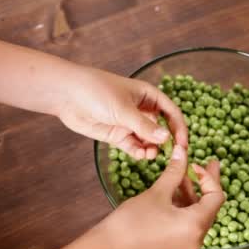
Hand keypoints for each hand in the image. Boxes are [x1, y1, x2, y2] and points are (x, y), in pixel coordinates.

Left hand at [57, 67, 186, 158]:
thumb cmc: (97, 91)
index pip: (172, 113)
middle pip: (162, 128)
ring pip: (148, 140)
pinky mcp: (118, 135)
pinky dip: (139, 152)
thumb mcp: (124, 109)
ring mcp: (130, 123)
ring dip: (152, 149)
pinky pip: (134, 146)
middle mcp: (142, 110)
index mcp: (149, 96)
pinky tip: (140, 155)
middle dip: (166, 142)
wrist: (66, 95)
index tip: (183, 144)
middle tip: (171, 156)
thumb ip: (145, 126)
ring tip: (150, 155)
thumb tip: (167, 139)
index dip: (179, 128)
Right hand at [95, 144, 224, 248]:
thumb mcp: (157, 193)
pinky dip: (185, 206)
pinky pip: (189, 222)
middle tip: (207, 163)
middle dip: (206, 184)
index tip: (194, 164)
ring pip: (199, 213)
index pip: (216, 196)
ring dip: (193, 194)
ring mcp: (188, 244)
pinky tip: (175, 191)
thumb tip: (183, 150)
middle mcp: (198, 238)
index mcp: (196, 225)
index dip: (209, 177)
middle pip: (211, 206)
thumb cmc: (133, 222)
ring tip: (183, 174)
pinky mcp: (177, 246)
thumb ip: (175, 171)